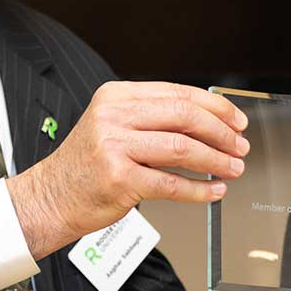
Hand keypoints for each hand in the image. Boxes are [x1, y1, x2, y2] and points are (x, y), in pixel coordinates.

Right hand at [6, 81, 248, 259]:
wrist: (51, 197)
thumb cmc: (88, 165)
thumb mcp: (114, 126)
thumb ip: (153, 119)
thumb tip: (209, 123)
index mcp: (117, 97)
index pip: (178, 93)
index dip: (215, 106)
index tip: (236, 120)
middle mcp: (114, 117)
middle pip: (184, 116)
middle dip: (221, 132)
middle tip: (239, 146)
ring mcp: (115, 147)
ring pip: (182, 149)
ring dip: (216, 160)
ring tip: (233, 168)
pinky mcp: (120, 180)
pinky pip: (172, 184)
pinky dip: (200, 189)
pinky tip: (214, 190)